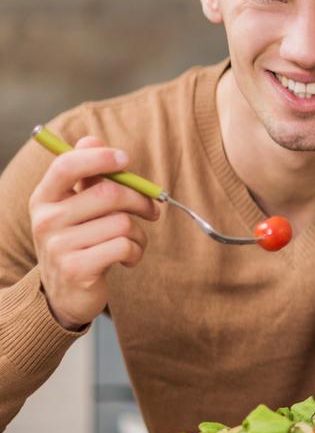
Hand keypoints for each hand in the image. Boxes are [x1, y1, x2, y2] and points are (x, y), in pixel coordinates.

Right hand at [29, 136, 159, 328]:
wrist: (67, 293)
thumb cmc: (80, 240)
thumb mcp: (76, 207)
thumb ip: (86, 175)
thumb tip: (92, 139)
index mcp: (44, 198)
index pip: (66, 165)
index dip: (100, 157)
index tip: (126, 160)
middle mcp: (46, 220)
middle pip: (109, 193)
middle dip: (140, 200)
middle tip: (152, 210)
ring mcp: (58, 246)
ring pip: (122, 222)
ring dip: (139, 233)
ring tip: (132, 241)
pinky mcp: (76, 269)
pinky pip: (124, 246)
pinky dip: (137, 252)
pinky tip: (128, 258)